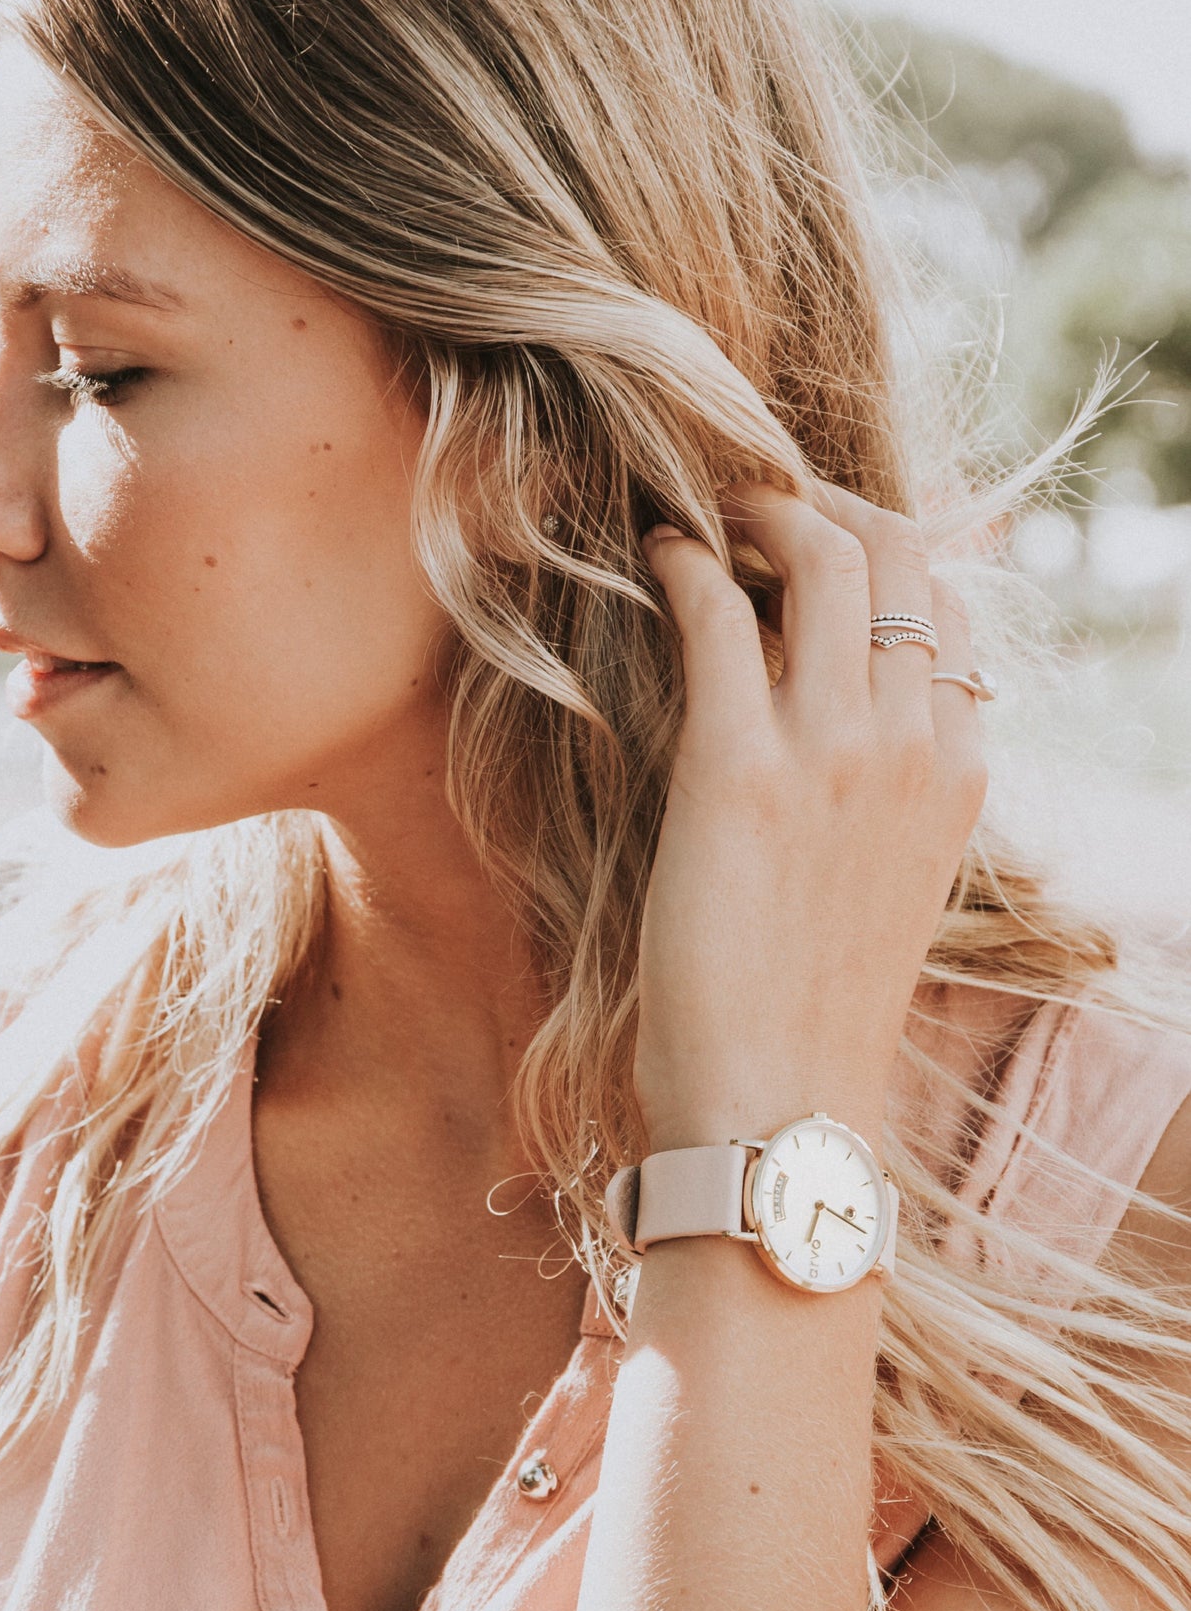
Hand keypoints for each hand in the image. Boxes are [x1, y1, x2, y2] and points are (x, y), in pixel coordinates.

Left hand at [633, 481, 987, 1151]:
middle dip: (825, 503)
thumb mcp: (887, 878)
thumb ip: (880, 784)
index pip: (944, 609)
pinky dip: (685, 561)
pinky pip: (718, 613)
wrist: (779, 1107)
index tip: (813, 546)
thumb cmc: (813, 1002)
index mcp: (955, 771)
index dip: (880, 556)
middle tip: (754, 503)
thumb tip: (822, 703)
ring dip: (757, 511)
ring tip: (704, 515)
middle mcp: (912, 744)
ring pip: (824, 557)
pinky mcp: (738, 770)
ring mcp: (835, 752)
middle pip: (899, 552)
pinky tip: (656, 557)